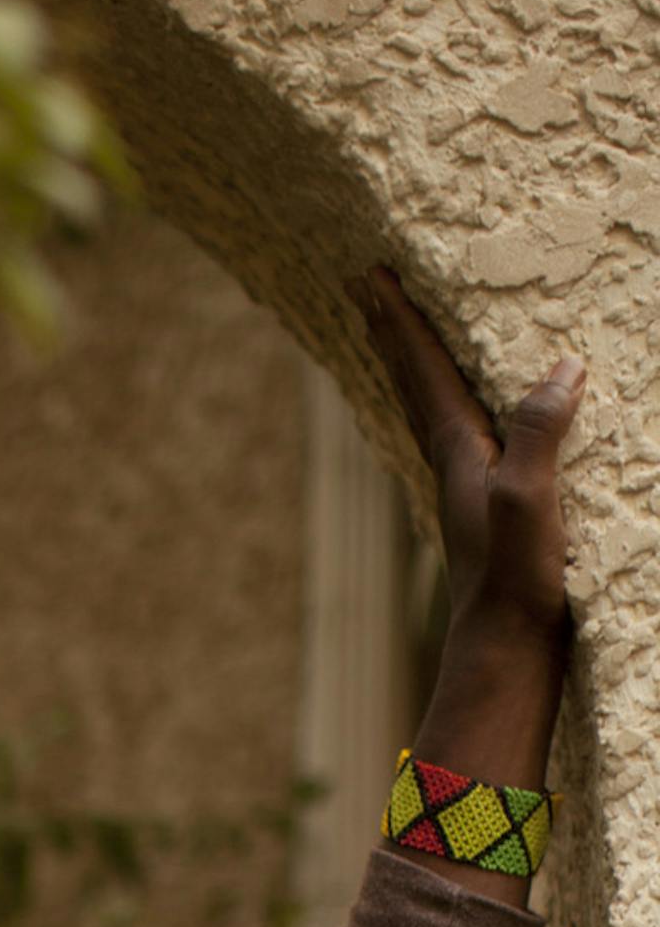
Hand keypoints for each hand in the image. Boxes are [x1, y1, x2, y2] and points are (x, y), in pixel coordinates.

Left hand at [351, 266, 582, 793]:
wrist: (507, 651)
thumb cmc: (517, 580)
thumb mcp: (530, 500)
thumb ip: (538, 434)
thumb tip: (561, 368)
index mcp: (459, 452)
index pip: (424, 370)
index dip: (399, 321)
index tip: (369, 276)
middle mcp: (453, 465)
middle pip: (413, 383)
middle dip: (392, 334)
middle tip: (364, 291)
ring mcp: (466, 489)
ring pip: (429, 409)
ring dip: (413, 368)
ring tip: (400, 337)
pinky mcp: (485, 510)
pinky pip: (457, 436)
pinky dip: (448, 408)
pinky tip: (461, 419)